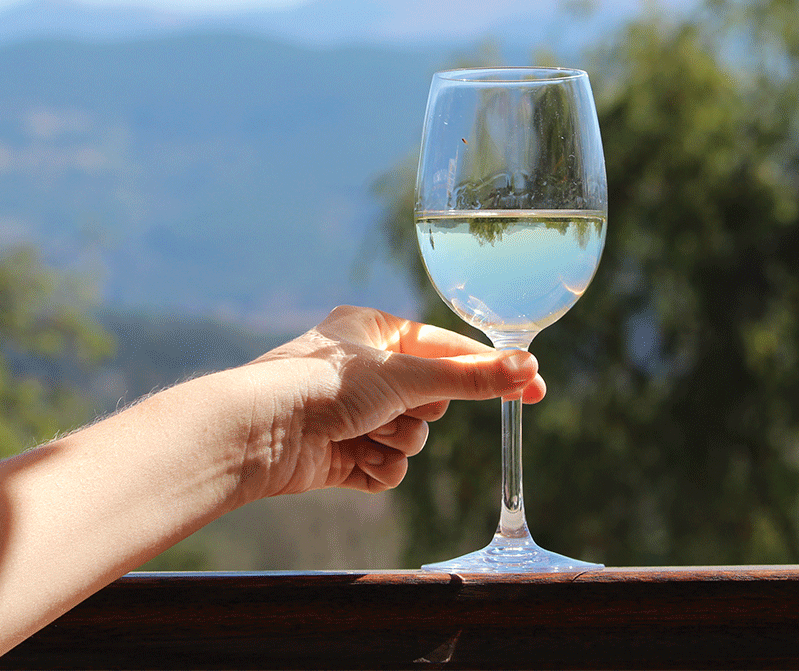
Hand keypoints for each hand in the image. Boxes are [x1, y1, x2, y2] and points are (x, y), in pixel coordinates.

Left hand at [238, 306, 544, 498]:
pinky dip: (376, 468)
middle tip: (393, 407)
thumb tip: (529, 368)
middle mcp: (363, 370)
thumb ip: (470, 378)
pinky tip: (349, 459)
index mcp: (373, 331)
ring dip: (396, 442)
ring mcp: (352, 414)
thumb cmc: (323, 386)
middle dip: (418, 413)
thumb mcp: (408, 377)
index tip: (536, 389)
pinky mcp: (342, 454)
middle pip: (432, 400)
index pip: (447, 349)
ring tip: (362, 434)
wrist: (261, 434)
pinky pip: (388, 467)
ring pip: (413, 437)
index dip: (489, 371)